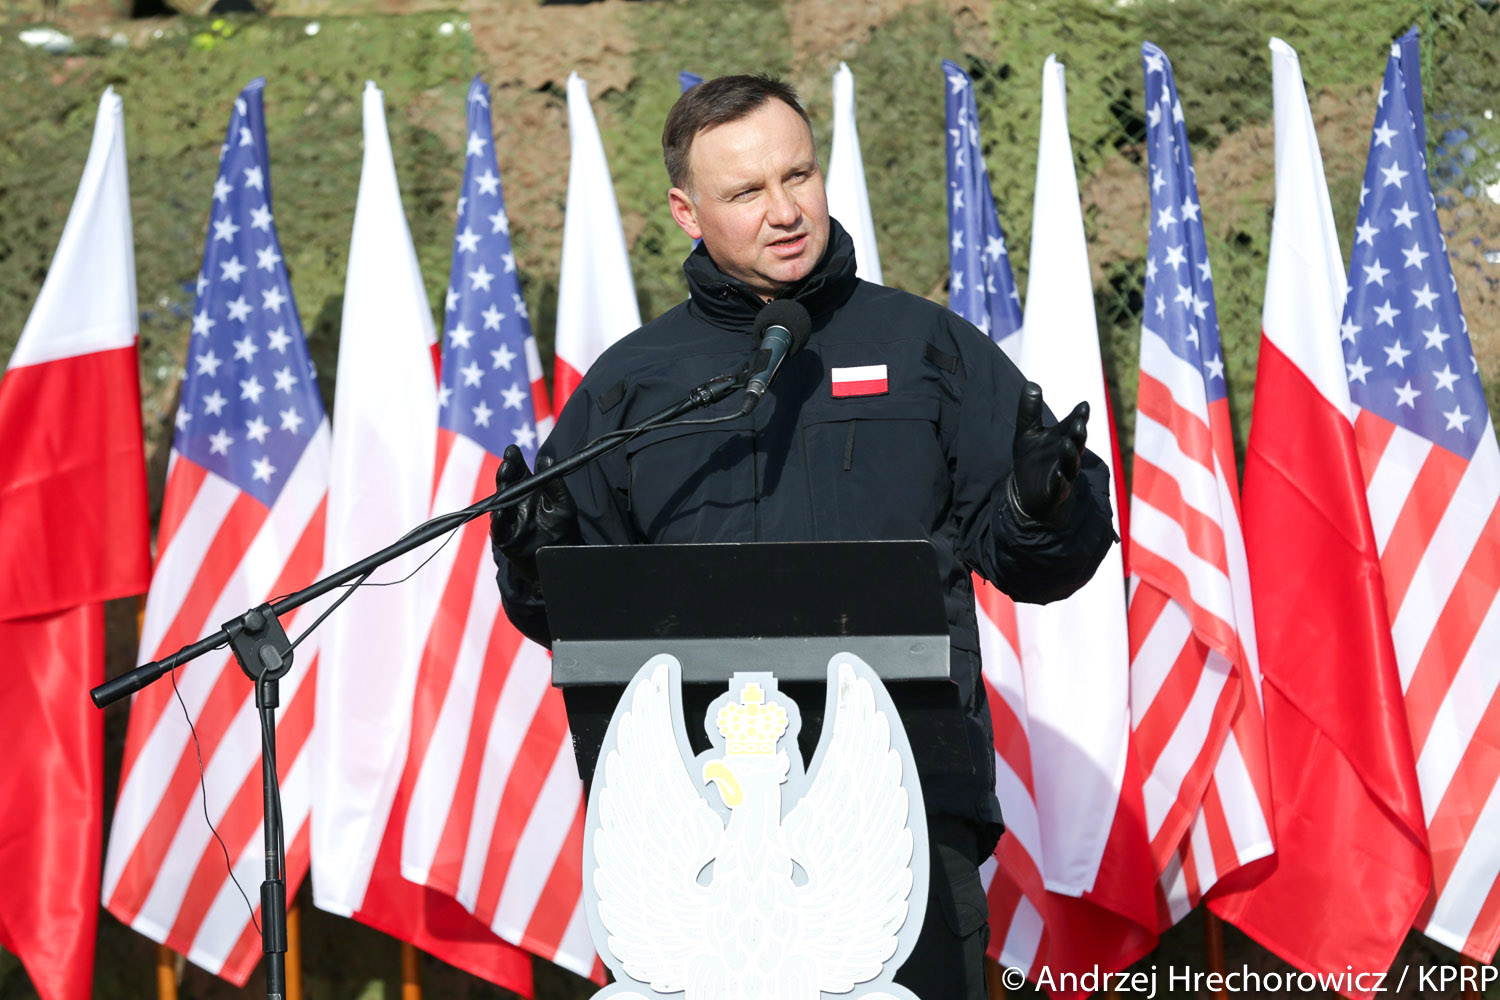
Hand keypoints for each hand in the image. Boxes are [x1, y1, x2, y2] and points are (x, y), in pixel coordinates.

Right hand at [489, 444, 579, 583]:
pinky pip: (498, 527)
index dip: (514, 460)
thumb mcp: (564, 505)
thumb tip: (545, 459)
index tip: (512, 450)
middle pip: (507, 483)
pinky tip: (500, 511)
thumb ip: (555, 484)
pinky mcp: (505, 537)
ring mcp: (509, 519)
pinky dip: (498, 519)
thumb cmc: (563, 530)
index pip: (518, 471)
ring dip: (501, 491)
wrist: (560, 560)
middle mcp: (517, 502)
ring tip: (505, 479)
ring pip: (500, 502)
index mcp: (530, 492)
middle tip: (508, 463)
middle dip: (506, 471)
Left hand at [1008, 382, 1088, 525]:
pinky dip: (1061, 482)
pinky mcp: (1055, 493)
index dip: (1079, 416)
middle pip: (1076, 442)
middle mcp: (1066, 455)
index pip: (1073, 424)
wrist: (1029, 498)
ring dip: (1071, 454)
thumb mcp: (1027, 434)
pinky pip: (1060, 487)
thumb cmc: (1033, 462)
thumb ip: (1030, 411)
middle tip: (1078, 422)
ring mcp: (1063, 475)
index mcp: (1062, 439)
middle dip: (1078, 433)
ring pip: (1071, 464)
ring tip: (1068, 443)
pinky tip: (1060, 477)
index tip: (1083, 405)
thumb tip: (1031, 383)